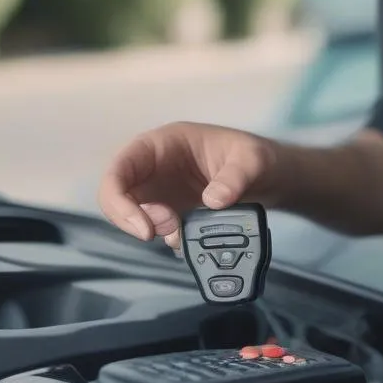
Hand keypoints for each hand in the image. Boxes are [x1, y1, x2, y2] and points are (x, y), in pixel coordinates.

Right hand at [98, 121, 280, 249]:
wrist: (266, 177)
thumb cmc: (254, 157)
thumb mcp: (252, 161)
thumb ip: (236, 177)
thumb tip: (214, 201)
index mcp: (163, 143)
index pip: (120, 168)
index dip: (119, 200)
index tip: (145, 229)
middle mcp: (153, 166)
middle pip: (116, 196)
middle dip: (134, 220)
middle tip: (171, 230)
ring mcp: (160, 190)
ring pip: (133, 215)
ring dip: (153, 231)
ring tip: (185, 233)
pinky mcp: (170, 211)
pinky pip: (156, 228)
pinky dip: (169, 238)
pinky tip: (191, 238)